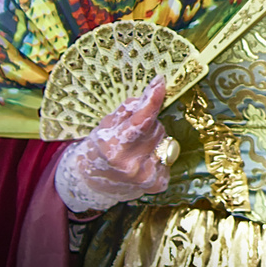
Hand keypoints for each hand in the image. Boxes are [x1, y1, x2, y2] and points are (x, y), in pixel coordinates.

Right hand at [54, 76, 173, 214]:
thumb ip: (128, 109)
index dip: (152, 100)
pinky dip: (160, 155)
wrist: (95, 183)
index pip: (140, 120)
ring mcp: (146, 176)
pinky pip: (170, 158)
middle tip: (132, 133)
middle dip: (149, 125)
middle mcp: (131, 164)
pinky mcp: (158, 184)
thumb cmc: (101, 148)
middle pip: (156, 127)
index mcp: (113, 147)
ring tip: (137, 148)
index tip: (160, 82)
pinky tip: (145, 161)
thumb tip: (152, 92)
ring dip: (156, 140)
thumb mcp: (105, 125)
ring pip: (166, 141)